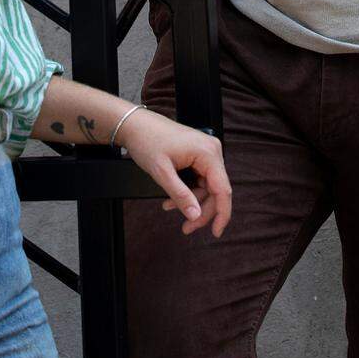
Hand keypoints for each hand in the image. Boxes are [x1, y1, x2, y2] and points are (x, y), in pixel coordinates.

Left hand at [118, 109, 231, 237]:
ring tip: (169, 208)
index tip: (215, 233)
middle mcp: (211, 150)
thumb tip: (195, 215)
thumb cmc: (147, 141)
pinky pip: (199, 178)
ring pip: (206, 186)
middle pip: (215, 190)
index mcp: (207, 152)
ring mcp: (205, 151)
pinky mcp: (198, 153)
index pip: (223, 189)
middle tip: (187, 228)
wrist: (135, 124)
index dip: (222, 214)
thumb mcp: (162, 172)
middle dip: (201, 211)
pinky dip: (187, 191)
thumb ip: (181, 195)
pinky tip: (171, 199)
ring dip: (191, 201)